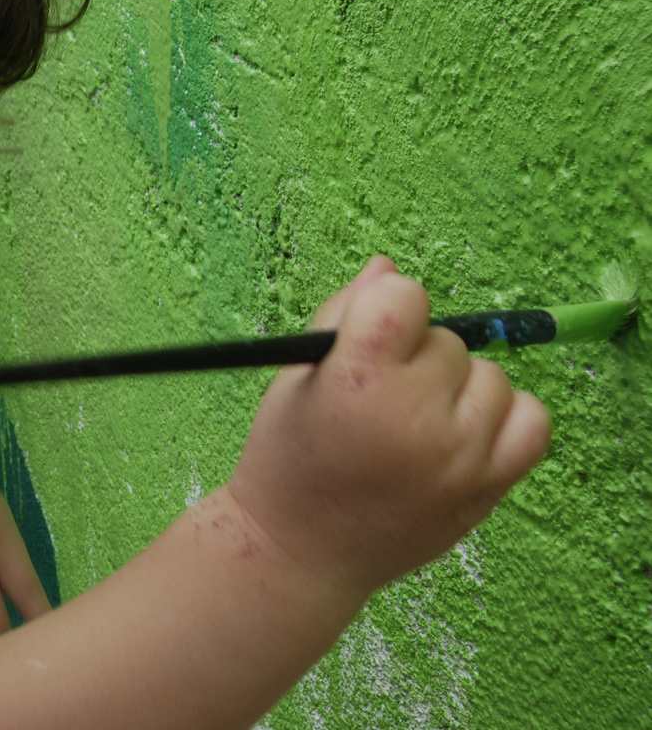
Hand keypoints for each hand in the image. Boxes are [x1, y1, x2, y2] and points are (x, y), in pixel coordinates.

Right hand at [227, 256, 551, 595]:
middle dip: (415, 355)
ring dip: (457, 387)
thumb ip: (343, 314)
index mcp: (356, 379)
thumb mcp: (295, 376)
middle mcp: (414, 416)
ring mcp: (459, 456)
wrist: (299, 550)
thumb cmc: (288, 457)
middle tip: (379, 396)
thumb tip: (390, 270)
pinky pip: (532, 421)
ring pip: (490, 375)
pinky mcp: (488, 487)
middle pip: (447, 339)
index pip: (405, 297)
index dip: (384, 308)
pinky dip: (504, 416)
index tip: (367, 337)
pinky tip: (462, 430)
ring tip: (415, 420)